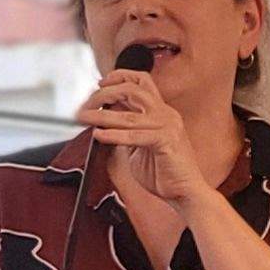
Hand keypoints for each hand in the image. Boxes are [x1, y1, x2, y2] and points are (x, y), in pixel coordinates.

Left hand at [79, 69, 208, 205]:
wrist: (185, 192)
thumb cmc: (164, 173)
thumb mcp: (139, 146)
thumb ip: (126, 132)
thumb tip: (103, 122)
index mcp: (162, 112)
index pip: (141, 81)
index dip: (119, 76)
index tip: (100, 84)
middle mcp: (166, 114)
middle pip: (132, 89)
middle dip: (104, 94)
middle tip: (87, 105)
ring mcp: (168, 126)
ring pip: (128, 114)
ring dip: (101, 115)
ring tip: (85, 118)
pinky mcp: (166, 141)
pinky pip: (134, 135)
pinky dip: (113, 134)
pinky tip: (99, 135)